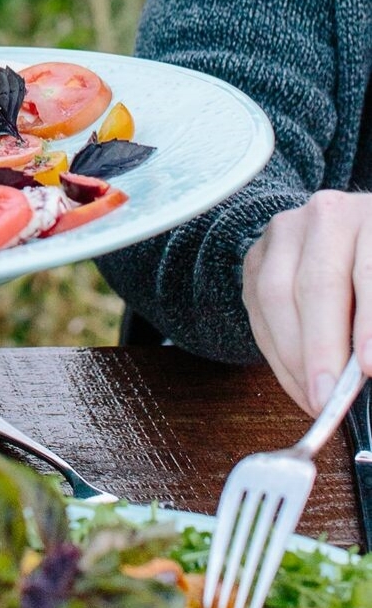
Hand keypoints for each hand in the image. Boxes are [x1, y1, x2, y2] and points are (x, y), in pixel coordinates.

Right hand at [242, 190, 371, 413]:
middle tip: (330, 397)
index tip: (368, 368)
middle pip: (315, 284)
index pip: (368, 273)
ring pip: (275, 295)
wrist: (358, 239)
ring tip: (316, 400)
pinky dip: (277, 356)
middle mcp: (325, 215)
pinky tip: (299, 385)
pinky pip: (258, 311)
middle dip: (321, 349)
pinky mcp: (257, 256)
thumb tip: (369, 364)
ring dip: (294, 358)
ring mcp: (284, 232)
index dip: (367, 323)